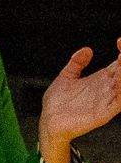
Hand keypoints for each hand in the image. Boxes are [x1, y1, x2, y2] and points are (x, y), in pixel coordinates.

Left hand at [38, 39, 120, 162]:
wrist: (48, 121)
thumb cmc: (58, 102)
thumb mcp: (66, 77)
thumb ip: (77, 63)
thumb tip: (87, 50)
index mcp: (100, 80)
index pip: (118, 65)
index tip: (119, 41)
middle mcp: (106, 90)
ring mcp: (106, 101)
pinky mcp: (103, 114)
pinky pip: (118, 103)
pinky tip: (120, 82)